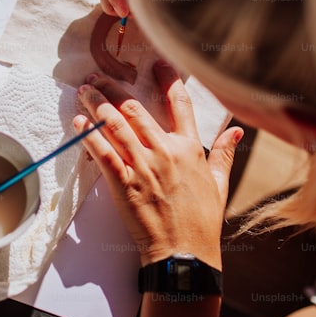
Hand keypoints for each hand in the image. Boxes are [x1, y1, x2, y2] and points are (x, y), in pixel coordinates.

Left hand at [74, 60, 243, 268]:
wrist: (184, 252)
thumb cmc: (202, 221)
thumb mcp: (219, 184)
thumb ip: (223, 153)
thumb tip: (236, 130)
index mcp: (190, 148)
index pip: (179, 104)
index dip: (167, 79)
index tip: (156, 64)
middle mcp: (166, 151)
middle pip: (135, 109)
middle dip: (114, 89)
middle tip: (99, 77)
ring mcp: (143, 166)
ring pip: (115, 125)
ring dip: (97, 104)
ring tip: (85, 91)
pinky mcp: (124, 183)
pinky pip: (103, 152)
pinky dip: (89, 135)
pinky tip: (80, 123)